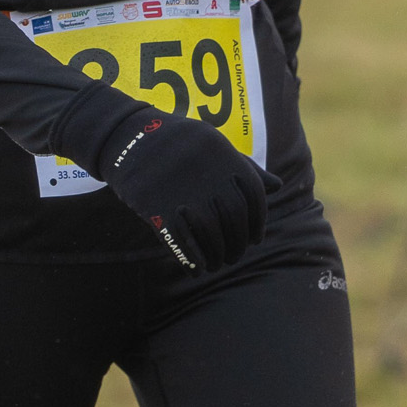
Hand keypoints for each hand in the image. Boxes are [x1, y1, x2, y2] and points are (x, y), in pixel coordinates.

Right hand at [100, 109, 280, 271]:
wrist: (129, 137)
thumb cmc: (178, 144)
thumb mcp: (213, 145)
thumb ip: (244, 167)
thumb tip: (277, 186)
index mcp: (225, 155)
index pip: (254, 196)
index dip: (258, 222)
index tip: (255, 238)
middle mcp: (209, 173)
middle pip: (234, 218)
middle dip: (238, 243)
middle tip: (234, 256)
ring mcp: (184, 191)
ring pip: (211, 233)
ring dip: (218, 255)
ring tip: (216, 263)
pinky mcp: (158, 207)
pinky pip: (183, 241)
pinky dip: (194, 259)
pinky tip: (197, 268)